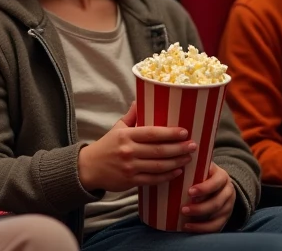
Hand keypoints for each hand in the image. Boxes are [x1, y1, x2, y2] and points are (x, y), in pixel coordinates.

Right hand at [77, 101, 195, 191]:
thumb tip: (139, 100)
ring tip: (188, 158)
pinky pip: (153, 179)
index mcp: (126, 135)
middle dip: (179, 148)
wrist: (89, 168)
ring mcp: (130, 167)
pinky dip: (167, 176)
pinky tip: (177, 172)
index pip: (152, 133)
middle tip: (193, 145)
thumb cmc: (106, 146)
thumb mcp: (117, 128)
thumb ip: (131, 116)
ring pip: (159, 165)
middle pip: (159, 150)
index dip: (170, 133)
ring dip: (176, 162)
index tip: (184, 132)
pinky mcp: (131, 181)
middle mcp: (128, 151)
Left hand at [182, 163, 235, 232]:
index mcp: (222, 176)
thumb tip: (175, 167)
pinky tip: (190, 228)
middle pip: (216, 203)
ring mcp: (229, 205)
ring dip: (200, 222)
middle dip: (199, 208)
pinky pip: (216, 226)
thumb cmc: (204, 175)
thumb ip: (193, 168)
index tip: (189, 192)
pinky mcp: (226, 217)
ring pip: (217, 217)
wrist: (220, 184)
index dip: (204, 188)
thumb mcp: (202, 168)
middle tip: (183, 210)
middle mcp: (228, 191)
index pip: (216, 182)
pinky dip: (203, 229)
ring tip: (185, 223)